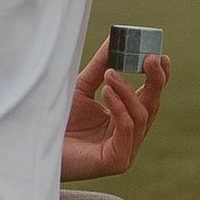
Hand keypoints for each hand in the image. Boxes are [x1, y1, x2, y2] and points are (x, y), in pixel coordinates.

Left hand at [61, 38, 166, 180]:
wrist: (38, 143)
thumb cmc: (58, 119)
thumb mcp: (83, 86)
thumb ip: (102, 66)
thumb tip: (115, 38)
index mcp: (124, 120)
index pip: (149, 98)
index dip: (158, 78)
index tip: (161, 55)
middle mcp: (129, 137)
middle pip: (152, 106)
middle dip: (155, 80)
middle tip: (151, 58)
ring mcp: (126, 151)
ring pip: (141, 115)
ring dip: (128, 91)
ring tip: (111, 74)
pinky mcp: (118, 161)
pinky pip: (127, 128)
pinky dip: (120, 107)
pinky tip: (106, 92)